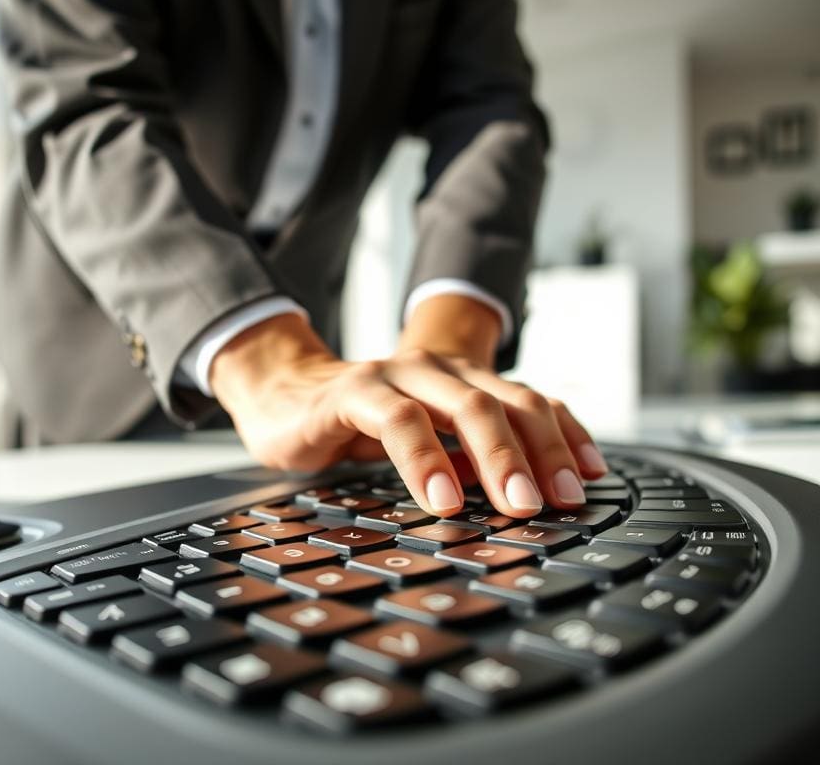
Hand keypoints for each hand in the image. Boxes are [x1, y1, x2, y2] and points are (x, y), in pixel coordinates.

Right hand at [210, 308, 606, 518]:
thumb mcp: (427, 444)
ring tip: (519, 505)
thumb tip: (524, 497)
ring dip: (499, 457)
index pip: (530, 401)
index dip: (567, 437)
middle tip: (563, 502)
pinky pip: (400, 421)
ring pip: (465, 406)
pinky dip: (426, 459)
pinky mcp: (354, 391)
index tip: (593, 481)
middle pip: (510, 402)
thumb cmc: (358, 428)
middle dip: (543, 453)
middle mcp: (438, 370)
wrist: (282, 397)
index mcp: (462, 381)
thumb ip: (469, 458)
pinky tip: (443, 498)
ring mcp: (398, 375)